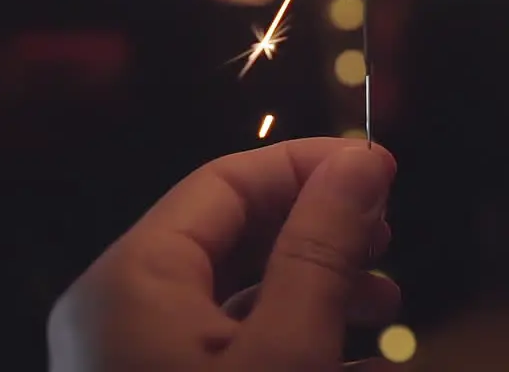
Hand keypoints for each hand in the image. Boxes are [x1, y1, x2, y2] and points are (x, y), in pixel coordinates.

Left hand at [48, 138, 399, 370]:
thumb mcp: (285, 350)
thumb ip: (322, 251)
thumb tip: (362, 157)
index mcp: (131, 283)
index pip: (225, 181)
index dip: (309, 166)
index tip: (382, 172)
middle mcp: (121, 316)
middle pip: (232, 237)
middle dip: (321, 234)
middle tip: (387, 239)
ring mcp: (136, 362)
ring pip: (238, 299)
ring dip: (321, 292)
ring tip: (385, 305)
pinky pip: (231, 350)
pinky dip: (295, 341)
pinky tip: (360, 356)